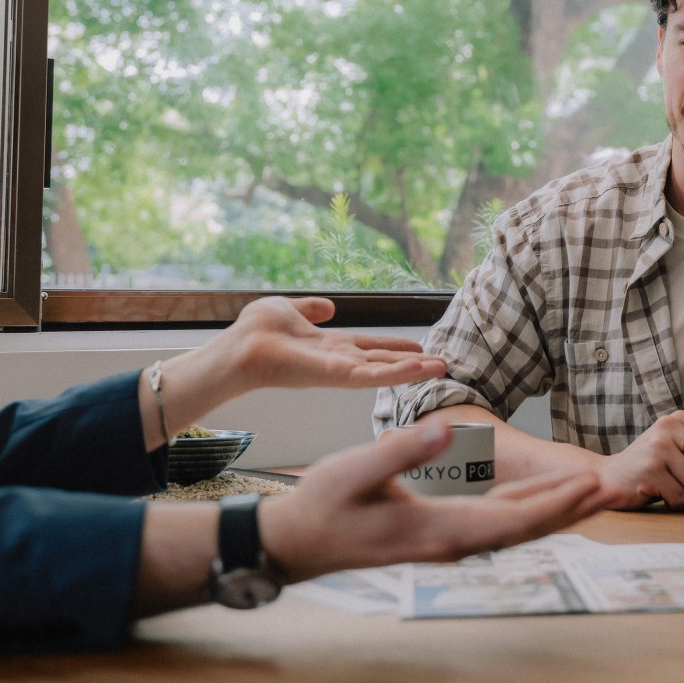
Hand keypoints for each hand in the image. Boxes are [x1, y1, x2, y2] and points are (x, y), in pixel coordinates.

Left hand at [140, 297, 448, 448]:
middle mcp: (338, 362)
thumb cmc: (256, 330)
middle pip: (383, 362)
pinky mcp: (337, 376)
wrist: (240, 347)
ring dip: (414, 370)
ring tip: (443, 367)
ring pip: (385, 372)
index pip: (370, 348)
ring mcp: (339, 371)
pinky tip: (423, 368)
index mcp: (329, 347)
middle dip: (413, 364)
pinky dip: (400, 372)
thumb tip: (328, 306)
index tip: (420, 347)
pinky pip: (374, 375)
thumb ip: (310, 309)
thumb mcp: (289, 309)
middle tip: (444, 364)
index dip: (395, 348)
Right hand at [257, 424, 606, 580]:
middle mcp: (452, 542)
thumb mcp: (356, 470)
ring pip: (515, 528)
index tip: (593, 485)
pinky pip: (497, 524)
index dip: (555, 505)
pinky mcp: (441, 534)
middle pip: (526, 528)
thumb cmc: (323, 505)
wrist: (298, 542)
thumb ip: (403, 450)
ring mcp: (447, 541)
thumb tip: (451, 431)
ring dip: (557, 512)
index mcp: (439, 530)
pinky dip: (529, 511)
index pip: (512, 520)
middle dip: (573, 510)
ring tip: (597, 493)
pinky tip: (545, 501)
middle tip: (620, 490)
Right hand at [597, 412, 683, 511]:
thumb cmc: (649, 468)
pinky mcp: (649, 470)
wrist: (608, 477)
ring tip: (679, 498)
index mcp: (677, 420)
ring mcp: (657, 448)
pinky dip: (677, 505)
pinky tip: (664, 500)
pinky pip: (680, 497)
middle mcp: (667, 427)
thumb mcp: (677, 453)